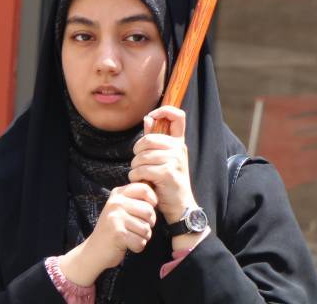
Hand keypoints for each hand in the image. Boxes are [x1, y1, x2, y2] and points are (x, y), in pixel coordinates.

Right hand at [59, 183, 158, 284]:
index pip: (144, 189)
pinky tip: (127, 244)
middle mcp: (116, 202)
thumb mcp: (121, 208)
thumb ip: (135, 200)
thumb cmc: (114, 229)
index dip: (152, 200)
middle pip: (149, 211)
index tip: (145, 211)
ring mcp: (116, 217)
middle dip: (148, 224)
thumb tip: (155, 196)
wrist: (95, 249)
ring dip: (142, 237)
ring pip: (146, 229)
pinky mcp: (118, 233)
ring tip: (129, 236)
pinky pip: (141, 242)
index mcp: (118, 194)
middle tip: (135, 228)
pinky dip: (137, 247)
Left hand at [130, 106, 196, 223]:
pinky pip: (141, 169)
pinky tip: (143, 182)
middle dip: (137, 152)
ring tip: (143, 175)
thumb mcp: (164, 158)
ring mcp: (175, 161)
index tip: (152, 116)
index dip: (163, 110)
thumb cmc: (168, 182)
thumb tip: (147, 118)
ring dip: (136, 167)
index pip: (178, 115)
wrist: (180, 206)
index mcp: (178, 143)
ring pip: (141, 156)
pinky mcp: (168, 173)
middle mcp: (179, 149)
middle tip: (140, 164)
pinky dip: (136, 176)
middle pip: (148, 139)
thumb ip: (155, 138)